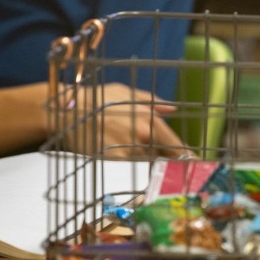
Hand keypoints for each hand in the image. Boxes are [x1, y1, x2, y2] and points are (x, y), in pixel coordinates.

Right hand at [59, 83, 195, 158]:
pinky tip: (114, 149)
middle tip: (151, 153)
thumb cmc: (97, 98)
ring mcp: (127, 151)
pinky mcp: (113, 161)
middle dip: (160, 157)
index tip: (193, 164)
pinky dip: (126, 162)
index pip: (176, 146)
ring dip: (141, 158)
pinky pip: (127, 166)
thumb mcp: (125, 93)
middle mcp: (142, 138)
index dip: (186, 157)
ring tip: (123, 144)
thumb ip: (152, 102)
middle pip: (161, 157)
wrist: (67, 110)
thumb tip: (173, 109)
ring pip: (144, 162)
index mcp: (150, 121)